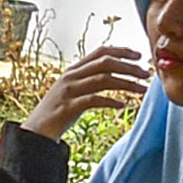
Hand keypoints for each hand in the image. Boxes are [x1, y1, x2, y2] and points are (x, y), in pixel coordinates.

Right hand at [22, 45, 148, 139]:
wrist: (35, 132)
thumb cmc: (58, 113)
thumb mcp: (73, 92)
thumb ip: (89, 82)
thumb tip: (113, 77)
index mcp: (74, 70)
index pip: (100, 52)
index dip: (121, 50)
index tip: (139, 55)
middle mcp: (71, 76)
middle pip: (105, 63)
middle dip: (129, 67)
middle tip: (146, 74)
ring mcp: (68, 91)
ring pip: (103, 80)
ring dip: (126, 84)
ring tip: (142, 90)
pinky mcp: (68, 108)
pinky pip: (94, 100)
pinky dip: (111, 101)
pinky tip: (123, 106)